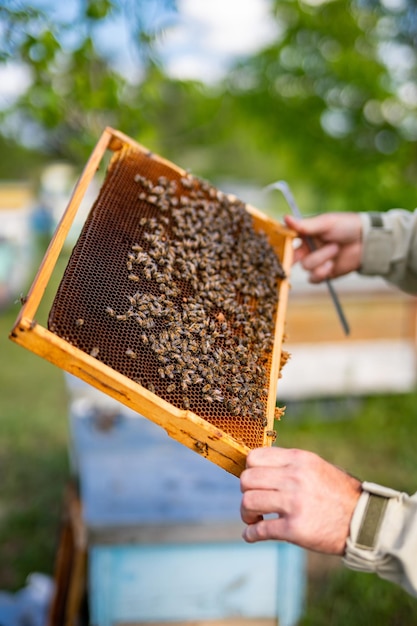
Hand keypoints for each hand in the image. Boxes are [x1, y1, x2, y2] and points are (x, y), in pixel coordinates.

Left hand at [240, 447, 361, 554]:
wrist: (364, 520)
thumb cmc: (339, 493)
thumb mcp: (316, 466)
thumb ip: (290, 465)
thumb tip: (258, 467)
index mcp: (299, 459)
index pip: (254, 457)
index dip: (249, 470)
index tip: (254, 481)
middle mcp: (294, 478)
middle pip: (247, 479)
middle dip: (246, 492)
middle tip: (254, 502)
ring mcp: (294, 503)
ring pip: (248, 502)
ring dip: (246, 513)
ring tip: (255, 518)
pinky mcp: (295, 528)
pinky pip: (260, 530)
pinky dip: (251, 534)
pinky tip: (252, 535)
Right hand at [284, 212, 362, 282]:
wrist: (367, 241)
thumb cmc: (347, 226)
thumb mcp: (326, 223)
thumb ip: (305, 225)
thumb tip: (285, 218)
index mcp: (304, 234)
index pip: (287, 240)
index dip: (282, 244)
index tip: (284, 245)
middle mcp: (306, 248)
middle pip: (291, 257)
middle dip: (292, 259)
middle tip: (296, 256)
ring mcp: (315, 262)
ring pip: (306, 266)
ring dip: (320, 258)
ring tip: (335, 248)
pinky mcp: (323, 274)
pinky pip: (313, 278)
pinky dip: (322, 272)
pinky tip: (332, 264)